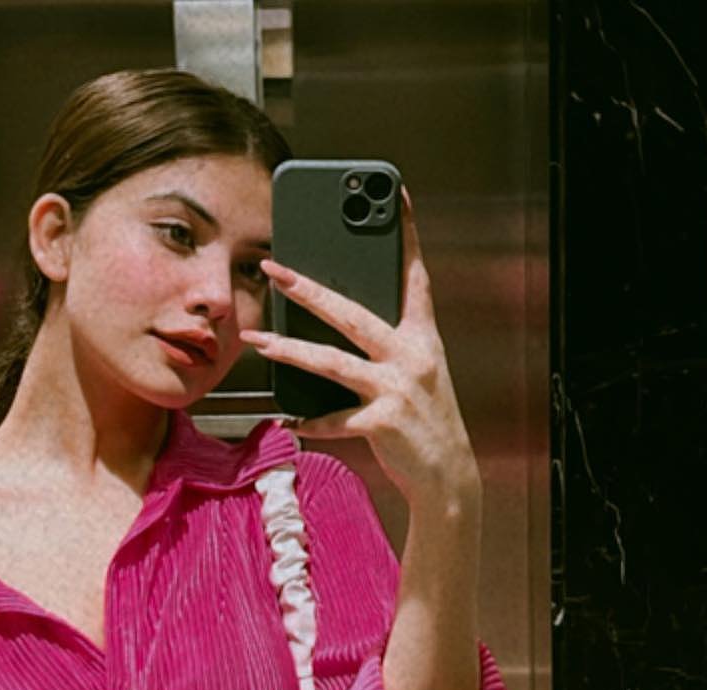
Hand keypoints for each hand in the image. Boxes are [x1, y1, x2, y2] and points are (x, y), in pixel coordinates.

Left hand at [238, 185, 478, 506]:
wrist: (448, 476)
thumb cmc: (426, 423)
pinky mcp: (384, 424)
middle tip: (275, 269)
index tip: (399, 197)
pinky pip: (335, 420)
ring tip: (258, 341)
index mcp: (423, 338)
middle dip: (309, 290)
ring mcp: (398, 390)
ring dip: (290, 351)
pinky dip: (311, 422)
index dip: (408, 236)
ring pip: (333, 362)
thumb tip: (339, 321)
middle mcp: (412, 357)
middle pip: (352, 314)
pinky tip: (292, 421)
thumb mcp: (418, 374)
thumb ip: (388, 346)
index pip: (416, 277)